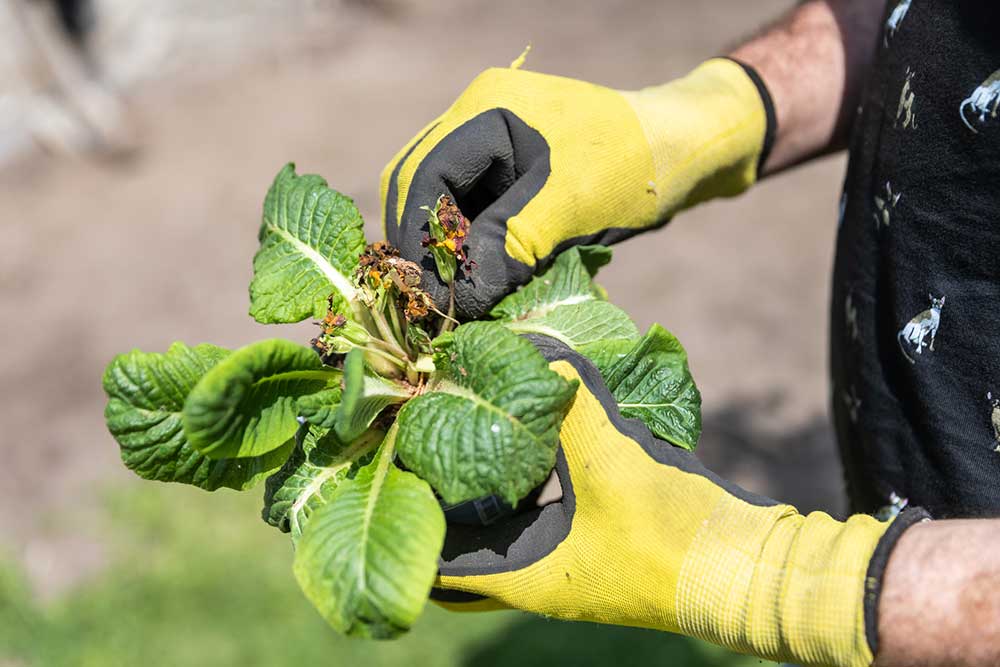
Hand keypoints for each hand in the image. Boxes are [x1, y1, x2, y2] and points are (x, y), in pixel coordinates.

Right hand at [381, 59, 773, 318]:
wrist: (682, 152)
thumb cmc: (631, 169)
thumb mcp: (566, 209)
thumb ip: (506, 247)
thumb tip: (457, 301)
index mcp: (486, 110)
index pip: (422, 174)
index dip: (417, 236)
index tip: (428, 292)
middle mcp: (477, 118)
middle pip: (420, 185)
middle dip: (425, 244)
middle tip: (435, 299)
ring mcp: (491, 143)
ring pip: (443, 202)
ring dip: (448, 249)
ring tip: (459, 296)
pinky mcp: (508, 169)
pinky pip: (472, 208)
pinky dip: (473, 246)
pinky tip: (483, 277)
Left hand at [432, 335, 926, 666]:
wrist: (751, 570)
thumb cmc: (673, 535)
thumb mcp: (611, 463)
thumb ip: (571, 410)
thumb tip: (543, 359)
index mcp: (529, 578)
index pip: (443, 570)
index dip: (415, 528)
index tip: (396, 477)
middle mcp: (545, 579)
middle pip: (472, 549)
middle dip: (447, 506)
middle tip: (427, 449)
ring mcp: (578, 564)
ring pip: (514, 528)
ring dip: (495, 490)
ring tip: (474, 434)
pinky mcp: (608, 544)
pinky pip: (553, 512)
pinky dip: (540, 479)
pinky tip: (545, 437)